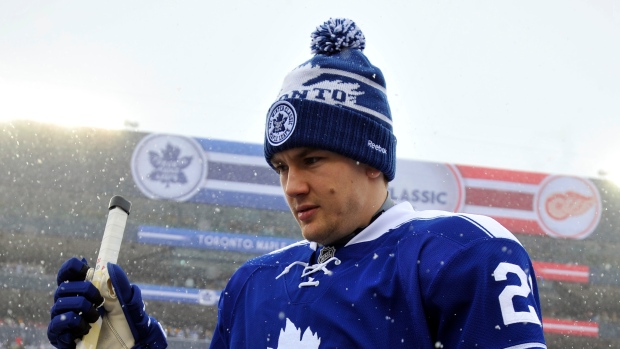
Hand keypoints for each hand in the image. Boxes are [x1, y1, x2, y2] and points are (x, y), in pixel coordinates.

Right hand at [48, 257, 166, 348]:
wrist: (130, 346)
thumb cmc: (128, 324)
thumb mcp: (127, 302)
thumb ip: (118, 284)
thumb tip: (109, 265)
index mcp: (85, 292)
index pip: (67, 274)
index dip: (72, 268)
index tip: (84, 267)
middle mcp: (71, 304)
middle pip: (62, 287)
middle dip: (83, 289)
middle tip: (99, 300)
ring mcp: (65, 321)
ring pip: (58, 305)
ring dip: (81, 307)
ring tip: (95, 317)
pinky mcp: (63, 339)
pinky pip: (56, 326)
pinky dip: (73, 322)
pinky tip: (85, 328)